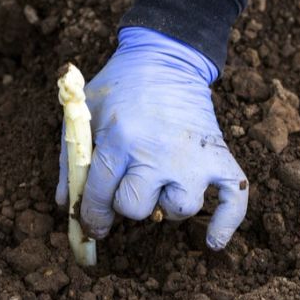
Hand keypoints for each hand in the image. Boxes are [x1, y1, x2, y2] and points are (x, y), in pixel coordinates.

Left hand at [57, 27, 247, 249]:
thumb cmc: (120, 87)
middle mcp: (157, 152)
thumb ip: (72, 161)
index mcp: (120, 140)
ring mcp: (191, 157)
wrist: (166, 57)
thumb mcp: (86, 116)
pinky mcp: (218, 155)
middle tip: (128, 185)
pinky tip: (212, 242)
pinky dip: (226, 223)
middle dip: (127, 203)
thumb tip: (66, 205)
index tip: (94, 224)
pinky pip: (233, 198)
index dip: (92, 217)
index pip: (101, 196)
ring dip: (166, 204)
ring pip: (178, 208)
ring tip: (162, 184)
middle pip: (137, 208)